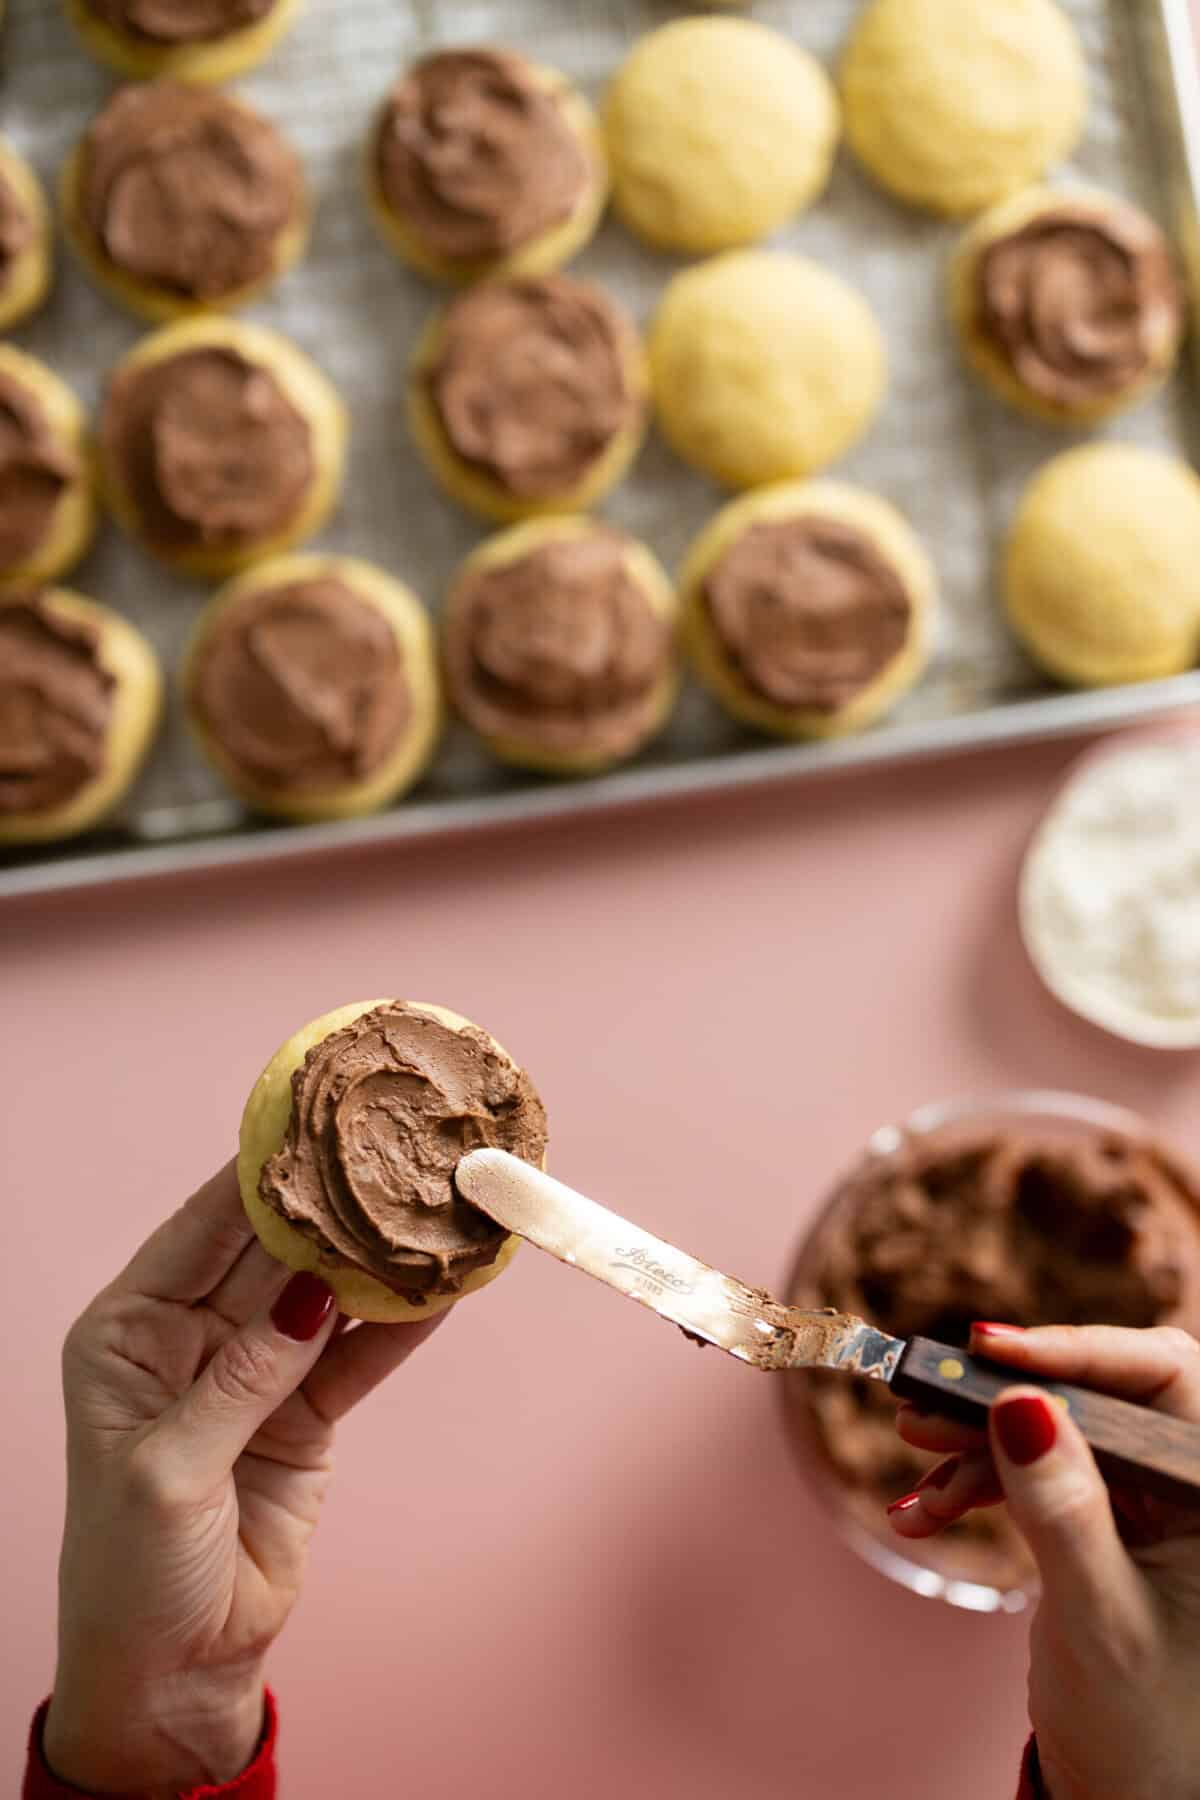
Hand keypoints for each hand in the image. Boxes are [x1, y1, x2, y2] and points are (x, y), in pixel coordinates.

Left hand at [43, 1162, 442, 1797]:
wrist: (174, 1673)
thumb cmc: (131, 1572)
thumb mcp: (169, 1470)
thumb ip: (243, 1376)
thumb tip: (311, 1292)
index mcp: (129, 1331)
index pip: (203, 1228)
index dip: (260, 1173)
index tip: (318, 1116)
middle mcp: (191, 1336)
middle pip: (274, 1249)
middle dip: (333, 1204)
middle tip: (397, 1151)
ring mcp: (254, 1371)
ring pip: (326, 1293)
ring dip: (378, 1257)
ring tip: (436, 1205)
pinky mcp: (304, 1413)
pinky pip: (358, 1354)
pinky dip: (401, 1324)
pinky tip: (444, 1285)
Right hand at [888, 1323, 1199, 1799]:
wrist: (1129, 1793)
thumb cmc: (1146, 1723)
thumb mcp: (1100, 1617)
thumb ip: (1064, 1510)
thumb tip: (1022, 1405)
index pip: (1162, 1375)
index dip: (1077, 1348)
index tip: (991, 1348)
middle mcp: (1186, 1482)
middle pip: (1096, 1392)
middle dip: (1006, 1393)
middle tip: (927, 1392)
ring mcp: (1143, 1497)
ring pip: (1055, 1425)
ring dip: (978, 1435)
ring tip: (912, 1439)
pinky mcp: (1100, 1514)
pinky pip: (1033, 1470)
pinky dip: (976, 1482)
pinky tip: (925, 1508)